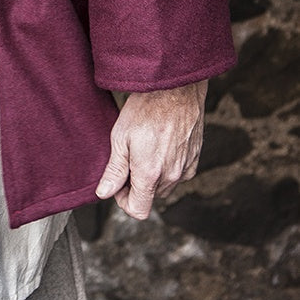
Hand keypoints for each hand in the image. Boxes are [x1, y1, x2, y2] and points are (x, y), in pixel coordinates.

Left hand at [95, 80, 206, 219]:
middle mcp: (171, 176)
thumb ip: (114, 171)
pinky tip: (160, 145)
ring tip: (144, 147)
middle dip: (137, 185)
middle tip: (128, 159)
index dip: (124, 201)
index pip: (138, 210)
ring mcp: (185, 168)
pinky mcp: (195, 159)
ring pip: (165, 186)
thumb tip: (104, 193)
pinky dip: (168, 166)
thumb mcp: (120, 138)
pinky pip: (179, 174)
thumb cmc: (145, 109)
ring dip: (153, 176)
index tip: (118, 183)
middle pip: (151, 197)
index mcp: (150, 174)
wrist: (176, 89)